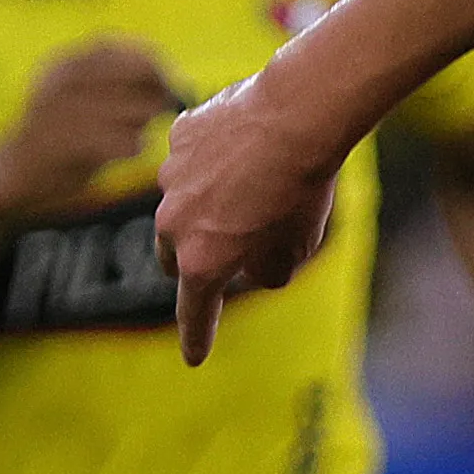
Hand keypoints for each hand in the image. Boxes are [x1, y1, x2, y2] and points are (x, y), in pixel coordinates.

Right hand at [0, 36, 182, 215]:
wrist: (10, 174)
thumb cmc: (54, 136)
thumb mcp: (76, 95)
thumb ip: (115, 83)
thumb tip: (174, 83)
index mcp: (68, 62)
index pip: (129, 52)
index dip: (157, 67)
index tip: (168, 84)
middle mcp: (68, 80)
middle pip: (141, 80)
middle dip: (157, 98)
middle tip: (158, 115)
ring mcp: (70, 110)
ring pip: (140, 112)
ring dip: (142, 127)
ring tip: (124, 138)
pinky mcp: (74, 143)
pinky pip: (129, 143)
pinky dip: (133, 149)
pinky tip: (120, 153)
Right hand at [161, 83, 339, 364]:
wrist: (296, 117)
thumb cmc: (302, 190)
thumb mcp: (296, 249)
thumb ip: (266, 271)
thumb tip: (250, 266)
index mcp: (201, 262)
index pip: (194, 312)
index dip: (197, 336)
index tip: (195, 356)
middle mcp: (174, 222)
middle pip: (174, 257)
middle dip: (195, 262)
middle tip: (224, 253)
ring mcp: (171, 177)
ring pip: (179, 204)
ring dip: (203, 207)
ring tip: (248, 189)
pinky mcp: (179, 137)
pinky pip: (191, 159)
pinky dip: (210, 163)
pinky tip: (244, 150)